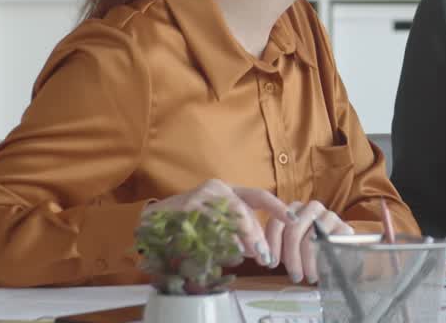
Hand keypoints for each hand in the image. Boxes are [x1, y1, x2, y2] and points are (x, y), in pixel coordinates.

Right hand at [146, 179, 291, 269]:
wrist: (152, 218)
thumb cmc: (192, 220)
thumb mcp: (220, 220)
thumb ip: (241, 232)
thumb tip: (261, 251)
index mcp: (228, 190)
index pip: (259, 196)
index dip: (277, 207)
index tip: (293, 219)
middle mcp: (215, 189)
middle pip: (243, 212)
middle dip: (256, 236)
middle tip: (265, 257)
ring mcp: (198, 198)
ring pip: (226, 221)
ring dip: (238, 242)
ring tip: (246, 256)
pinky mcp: (182, 211)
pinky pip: (205, 229)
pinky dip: (216, 242)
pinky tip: (221, 252)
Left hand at [265, 200, 354, 284]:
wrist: (342, 257)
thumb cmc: (311, 255)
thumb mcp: (291, 250)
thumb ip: (277, 248)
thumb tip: (262, 257)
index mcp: (294, 209)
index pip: (276, 222)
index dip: (272, 245)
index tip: (271, 264)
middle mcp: (311, 207)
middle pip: (293, 231)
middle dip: (291, 257)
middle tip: (294, 276)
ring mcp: (329, 216)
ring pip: (310, 239)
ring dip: (306, 262)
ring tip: (308, 277)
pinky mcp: (343, 227)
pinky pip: (328, 245)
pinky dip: (321, 261)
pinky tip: (320, 271)